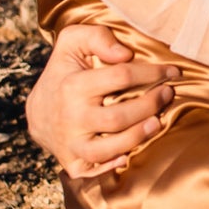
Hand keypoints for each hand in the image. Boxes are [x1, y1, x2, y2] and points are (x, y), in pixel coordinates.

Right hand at [26, 24, 178, 178]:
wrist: (36, 111)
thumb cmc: (64, 72)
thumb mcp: (72, 42)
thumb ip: (97, 37)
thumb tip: (125, 54)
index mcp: (74, 85)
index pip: (121, 77)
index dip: (152, 73)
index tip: (172, 72)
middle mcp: (71, 117)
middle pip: (117, 117)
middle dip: (150, 106)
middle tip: (167, 94)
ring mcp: (71, 142)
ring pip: (107, 149)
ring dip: (137, 137)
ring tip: (157, 123)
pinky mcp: (71, 162)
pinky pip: (92, 171)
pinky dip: (111, 166)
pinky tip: (128, 155)